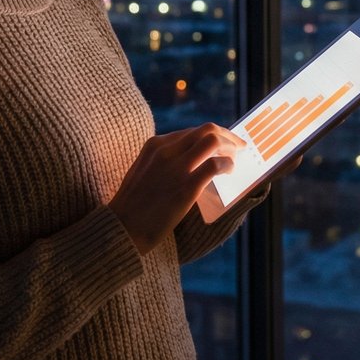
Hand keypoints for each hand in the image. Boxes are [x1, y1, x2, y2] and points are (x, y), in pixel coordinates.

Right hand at [108, 123, 245, 253]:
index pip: (192, 131)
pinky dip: (228, 165)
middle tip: (238, 146)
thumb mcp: (142, 172)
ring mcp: (177, 167)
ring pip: (214, 141)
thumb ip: (161, 161)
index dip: (212, 136)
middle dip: (227, 136)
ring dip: (231, 148)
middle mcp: (166, 150)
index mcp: (154, 145)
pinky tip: (229, 172)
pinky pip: (215, 165)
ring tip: (236, 159)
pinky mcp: (186, 187)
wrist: (121, 229)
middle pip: (207, 130)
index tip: (223, 143)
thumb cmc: (132, 206)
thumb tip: (188, 161)